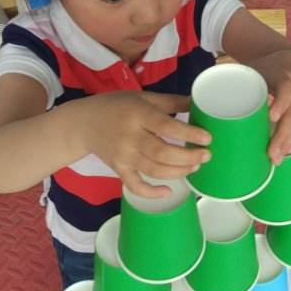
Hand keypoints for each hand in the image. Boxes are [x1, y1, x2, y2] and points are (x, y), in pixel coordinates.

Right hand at [84, 91, 210, 197]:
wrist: (83, 123)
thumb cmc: (117, 106)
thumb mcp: (143, 97)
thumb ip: (171, 102)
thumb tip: (198, 103)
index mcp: (138, 114)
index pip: (166, 127)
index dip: (189, 134)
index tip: (207, 138)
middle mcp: (130, 137)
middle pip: (162, 153)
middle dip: (188, 157)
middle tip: (206, 156)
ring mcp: (123, 156)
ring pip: (153, 170)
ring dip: (178, 172)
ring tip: (194, 167)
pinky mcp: (118, 169)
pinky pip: (135, 185)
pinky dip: (151, 192)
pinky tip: (168, 191)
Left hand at [249, 51, 290, 163]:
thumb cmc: (270, 68)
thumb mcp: (257, 68)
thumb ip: (239, 81)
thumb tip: (209, 99)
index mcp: (286, 76)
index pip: (287, 89)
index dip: (281, 103)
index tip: (271, 117)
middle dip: (284, 136)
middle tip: (271, 154)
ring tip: (277, 159)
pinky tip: (288, 152)